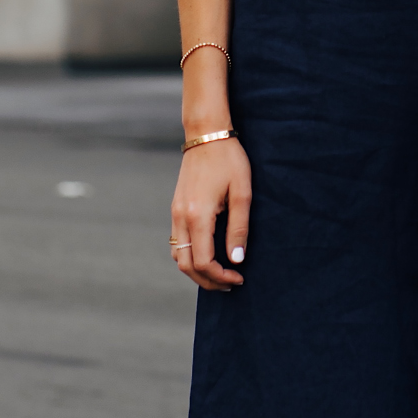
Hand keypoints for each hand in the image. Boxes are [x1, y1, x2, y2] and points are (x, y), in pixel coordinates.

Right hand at [171, 138, 250, 289]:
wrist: (206, 134)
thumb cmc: (229, 160)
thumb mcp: (242, 194)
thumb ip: (239, 229)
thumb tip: (237, 260)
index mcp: (197, 215)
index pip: (203, 262)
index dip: (220, 277)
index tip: (239, 277)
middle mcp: (181, 217)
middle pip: (186, 265)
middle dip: (207, 280)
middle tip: (230, 283)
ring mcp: (175, 213)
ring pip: (178, 256)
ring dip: (197, 270)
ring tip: (220, 272)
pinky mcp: (176, 208)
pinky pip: (178, 242)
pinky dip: (190, 255)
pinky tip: (209, 254)